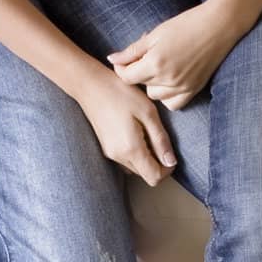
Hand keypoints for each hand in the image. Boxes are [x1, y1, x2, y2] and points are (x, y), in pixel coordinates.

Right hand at [73, 66, 177, 186]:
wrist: (90, 84)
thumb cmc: (120, 93)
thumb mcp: (148, 112)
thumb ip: (160, 140)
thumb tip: (171, 161)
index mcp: (131, 149)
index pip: (154, 177)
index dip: (167, 169)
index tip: (170, 152)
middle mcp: (118, 156)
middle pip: (145, 173)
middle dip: (157, 161)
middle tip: (159, 137)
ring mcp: (109, 153)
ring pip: (135, 167)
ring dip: (146, 156)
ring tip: (147, 131)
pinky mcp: (105, 147)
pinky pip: (125, 158)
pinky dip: (135, 151)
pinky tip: (135, 130)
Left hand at [108, 1, 242, 109]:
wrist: (218, 26)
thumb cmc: (186, 24)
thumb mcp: (155, 34)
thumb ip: (132, 51)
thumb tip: (112, 60)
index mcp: (155, 63)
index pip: (127, 77)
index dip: (121, 68)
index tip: (124, 60)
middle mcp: (168, 79)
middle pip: (141, 85)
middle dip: (138, 72)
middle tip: (147, 55)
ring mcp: (182, 87)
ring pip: (155, 96)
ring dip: (152, 84)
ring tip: (159, 66)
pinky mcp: (194, 90)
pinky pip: (173, 103)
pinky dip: (168, 95)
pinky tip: (170, 80)